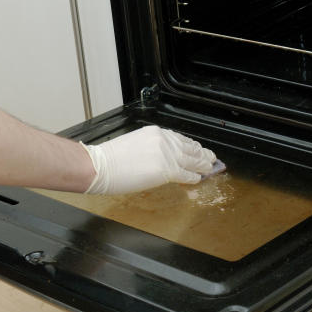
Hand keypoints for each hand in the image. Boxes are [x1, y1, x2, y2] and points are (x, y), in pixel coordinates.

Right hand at [81, 125, 215, 194]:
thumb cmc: (110, 159)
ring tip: (210, 167)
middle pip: (190, 148)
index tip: (198, 148)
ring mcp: (166, 155)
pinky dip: (194, 177)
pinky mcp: (166, 170)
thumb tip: (163, 159)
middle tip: (211, 157)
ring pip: (192, 160)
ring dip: (203, 165)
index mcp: (156, 132)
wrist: (100, 166)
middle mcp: (164, 140)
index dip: (192, 145)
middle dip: (202, 154)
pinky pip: (186, 174)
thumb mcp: (135, 144)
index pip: (180, 138)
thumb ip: (153, 148)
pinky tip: (198, 179)